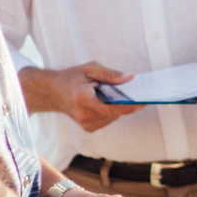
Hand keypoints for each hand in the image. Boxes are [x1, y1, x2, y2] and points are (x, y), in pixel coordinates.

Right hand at [20, 63, 143, 134]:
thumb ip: (110, 74)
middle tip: (129, 90)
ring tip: (105, 94)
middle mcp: (84, 114)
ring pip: (114, 116)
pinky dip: (110, 111)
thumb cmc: (71, 78)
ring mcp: (86, 124)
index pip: (111, 107)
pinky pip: (108, 119)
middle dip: (123, 101)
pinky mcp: (89, 128)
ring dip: (116, 106)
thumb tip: (130, 78)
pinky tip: (102, 101)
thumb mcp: (89, 68)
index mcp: (82, 98)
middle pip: (115, 112)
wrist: (52, 93)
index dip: (129, 106)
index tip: (143, 102)